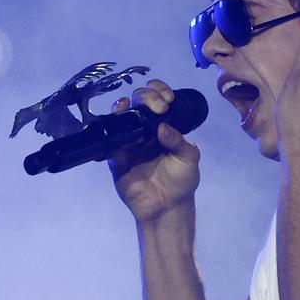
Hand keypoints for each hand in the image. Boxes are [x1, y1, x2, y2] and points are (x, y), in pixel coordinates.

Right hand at [108, 79, 200, 223]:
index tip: (167, 98)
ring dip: (124, 105)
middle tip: (158, 106)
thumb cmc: (182, 181)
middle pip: (139, 101)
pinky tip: (116, 121)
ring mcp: (130, 142)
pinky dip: (111, 128)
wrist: (167, 207)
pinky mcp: (117, 157)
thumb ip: (179, 141)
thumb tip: (162, 126)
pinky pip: (110, 139)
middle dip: (146, 96)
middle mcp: (146, 129)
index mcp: (164, 126)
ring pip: (122, 115)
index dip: (160, 92)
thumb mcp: (189, 158)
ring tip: (129, 104)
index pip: (159, 99)